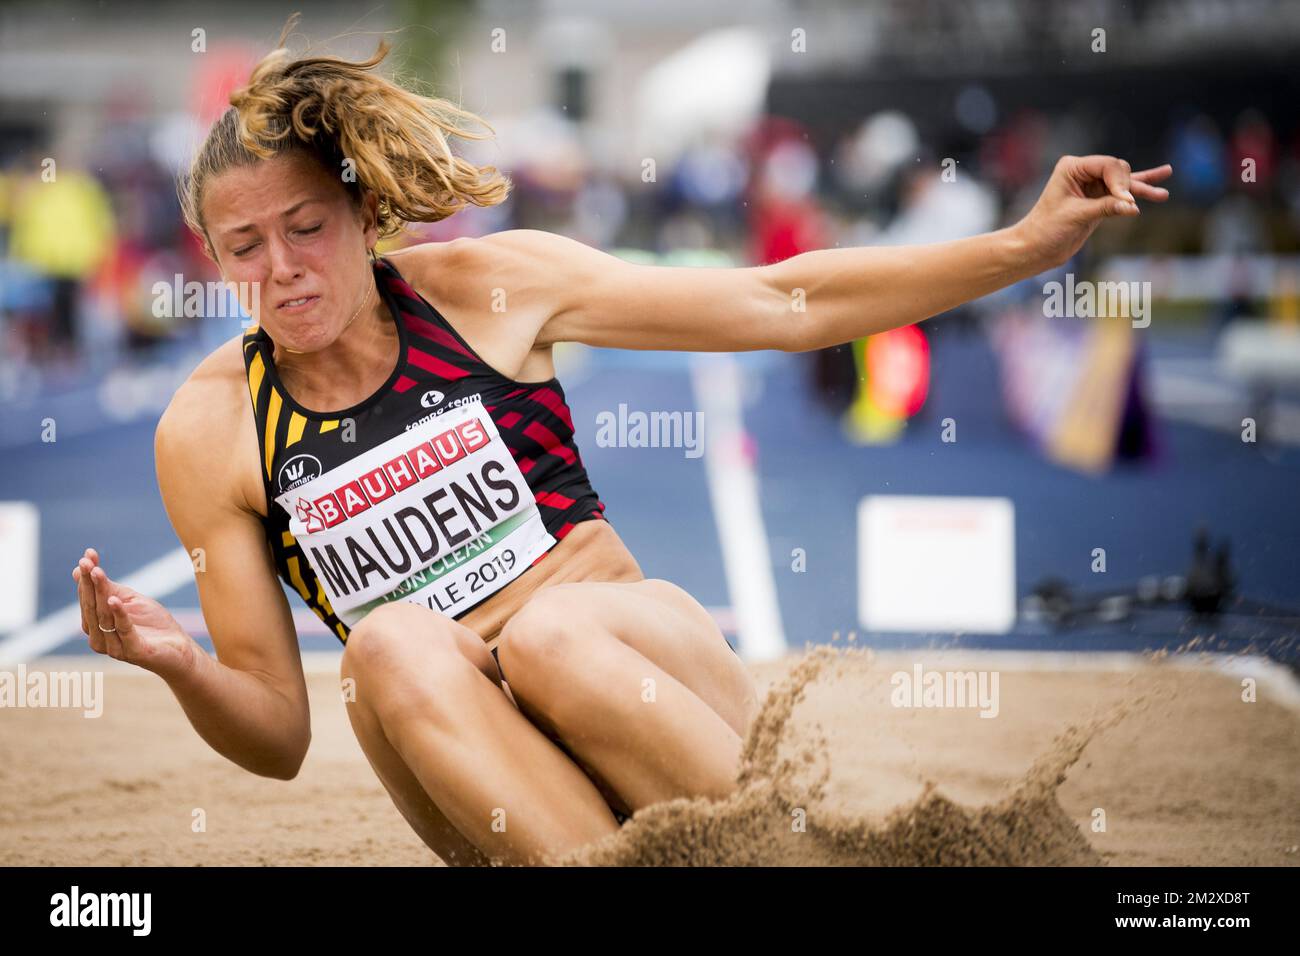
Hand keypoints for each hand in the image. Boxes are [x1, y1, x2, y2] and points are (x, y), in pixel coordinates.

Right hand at [73, 548, 198, 678]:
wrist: (179, 648)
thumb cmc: (153, 624)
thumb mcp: (130, 600)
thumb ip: (108, 588)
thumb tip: (82, 568)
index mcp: (96, 626)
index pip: (87, 599)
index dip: (86, 578)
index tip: (87, 555)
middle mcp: (100, 639)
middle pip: (91, 607)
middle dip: (88, 583)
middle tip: (86, 562)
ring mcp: (115, 647)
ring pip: (104, 617)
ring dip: (101, 594)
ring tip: (97, 574)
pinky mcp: (133, 652)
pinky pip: (124, 631)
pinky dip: (119, 615)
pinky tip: (114, 600)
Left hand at [1015, 155, 1172, 269]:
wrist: (1036, 248)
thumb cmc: (1047, 230)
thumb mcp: (1077, 216)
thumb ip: (1106, 208)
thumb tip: (1133, 206)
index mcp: (1072, 167)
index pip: (1107, 165)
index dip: (1120, 182)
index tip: (1125, 202)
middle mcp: (1083, 172)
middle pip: (1119, 171)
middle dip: (1127, 188)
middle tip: (1128, 206)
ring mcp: (1092, 185)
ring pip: (1125, 182)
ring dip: (1142, 189)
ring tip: (1162, 195)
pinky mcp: (1099, 199)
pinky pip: (1123, 193)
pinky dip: (1140, 190)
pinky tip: (1161, 185)